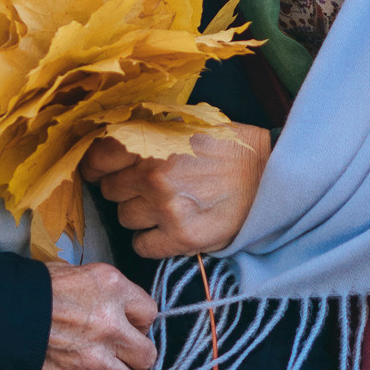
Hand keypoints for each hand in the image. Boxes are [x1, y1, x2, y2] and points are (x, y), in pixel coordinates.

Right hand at [36, 263, 158, 369]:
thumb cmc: (27, 289)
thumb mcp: (68, 273)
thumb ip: (96, 290)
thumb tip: (107, 303)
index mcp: (112, 289)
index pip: (149, 312)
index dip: (137, 323)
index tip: (126, 327)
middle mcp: (111, 326)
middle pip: (146, 355)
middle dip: (131, 357)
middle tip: (114, 354)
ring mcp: (94, 360)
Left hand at [80, 124, 271, 258]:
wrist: (271, 176)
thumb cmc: (228, 148)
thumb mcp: (186, 123)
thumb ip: (148, 131)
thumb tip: (108, 139)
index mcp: (151, 141)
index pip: (98, 158)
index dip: (98, 166)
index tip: (104, 170)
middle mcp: (153, 174)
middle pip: (110, 189)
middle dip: (123, 187)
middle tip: (146, 185)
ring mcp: (165, 207)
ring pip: (124, 217)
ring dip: (138, 213)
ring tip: (164, 205)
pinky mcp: (181, 237)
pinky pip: (141, 245)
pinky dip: (150, 240)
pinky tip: (168, 228)